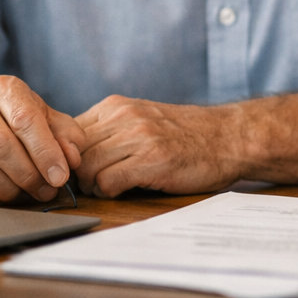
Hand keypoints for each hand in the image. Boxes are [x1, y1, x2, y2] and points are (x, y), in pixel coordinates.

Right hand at [0, 75, 84, 204]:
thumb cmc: (18, 121)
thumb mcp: (47, 119)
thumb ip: (66, 135)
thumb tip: (72, 158)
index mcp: (4, 88)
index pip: (24, 119)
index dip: (45, 151)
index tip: (60, 176)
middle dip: (28, 174)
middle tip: (47, 191)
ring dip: (8, 188)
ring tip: (27, 194)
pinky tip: (2, 196)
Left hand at [74, 96, 238, 196]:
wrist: (229, 138)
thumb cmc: (186, 135)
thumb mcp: (142, 119)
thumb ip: (109, 130)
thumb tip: (70, 154)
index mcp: (117, 106)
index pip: (68, 133)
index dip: (69, 157)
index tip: (79, 170)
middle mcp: (125, 117)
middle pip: (74, 153)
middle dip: (78, 174)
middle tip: (93, 185)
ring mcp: (139, 136)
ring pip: (87, 169)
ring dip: (93, 185)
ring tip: (110, 187)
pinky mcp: (152, 160)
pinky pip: (108, 182)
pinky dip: (110, 192)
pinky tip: (124, 190)